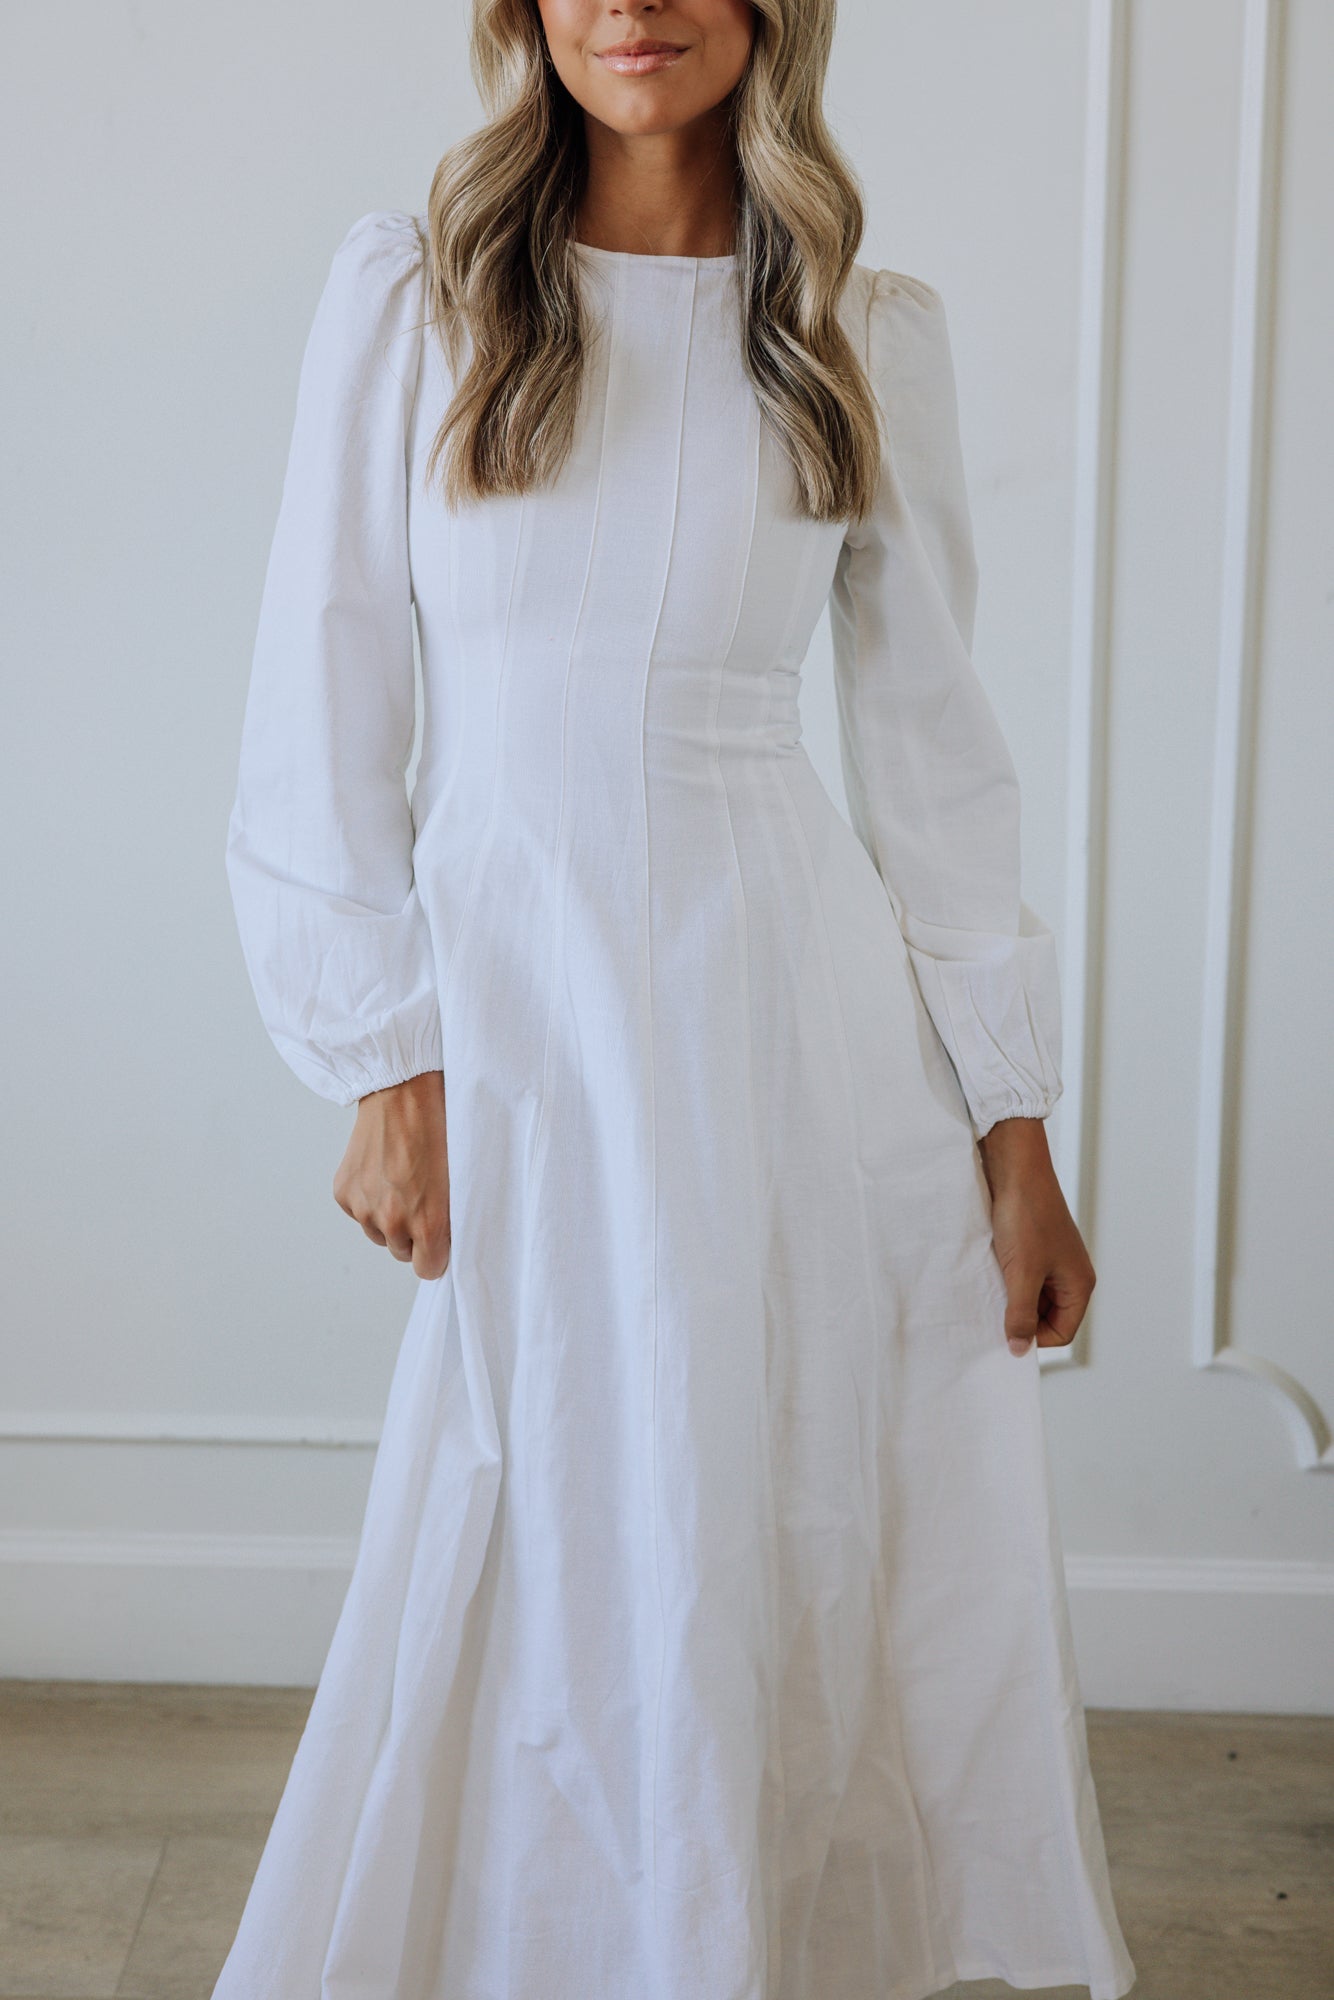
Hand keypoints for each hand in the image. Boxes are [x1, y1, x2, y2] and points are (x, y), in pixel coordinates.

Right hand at [332, 1070, 450, 1279]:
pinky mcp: (343, 1193)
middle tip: (421, 1198)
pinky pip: (358, 1212)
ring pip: (378, 1233)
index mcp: (427, 1223)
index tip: (438, 1236)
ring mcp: (363, 1208)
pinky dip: (368, 1199)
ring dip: (388, 1217)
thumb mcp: (459, 1180)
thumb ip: (450, 1220)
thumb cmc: (439, 1130)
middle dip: (412, 1232)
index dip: (435, 1252)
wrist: (402, 1094)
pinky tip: (380, 1172)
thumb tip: (445, 1245)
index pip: (427, 1269)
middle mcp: (392, 1222)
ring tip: (401, 1181)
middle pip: (401, 1252)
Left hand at [977, 1117, 1094, 1357]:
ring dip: (1011, 1298)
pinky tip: (990, 1273)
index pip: (1062, 1332)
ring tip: (992, 1288)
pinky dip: (1006, 1280)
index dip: (1034, 1337)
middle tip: (994, 1310)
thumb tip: (1019, 1350)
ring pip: (1032, 1297)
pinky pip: (1022, 1277)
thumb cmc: (1026, 1217)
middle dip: (1021, 1318)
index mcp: (1079, 1284)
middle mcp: (1070, 1275)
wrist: (1015, 1169)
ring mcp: (1052, 1261)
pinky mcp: (1034, 1248)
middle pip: (1047, 1317)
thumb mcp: (1022, 1274)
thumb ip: (1020, 1315)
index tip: (1005, 1330)